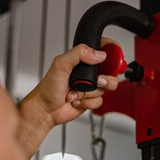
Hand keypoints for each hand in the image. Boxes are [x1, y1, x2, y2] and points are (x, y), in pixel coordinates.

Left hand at [18, 37, 119, 158]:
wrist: (46, 109)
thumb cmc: (48, 88)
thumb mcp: (61, 64)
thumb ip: (79, 53)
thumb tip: (99, 54)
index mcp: (83, 59)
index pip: (104, 49)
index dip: (113, 52)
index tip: (114, 59)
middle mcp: (89, 72)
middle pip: (112, 71)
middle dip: (106, 79)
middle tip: (97, 81)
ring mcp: (91, 86)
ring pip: (106, 88)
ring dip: (89, 92)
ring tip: (76, 92)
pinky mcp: (91, 99)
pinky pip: (100, 101)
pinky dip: (87, 102)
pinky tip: (76, 100)